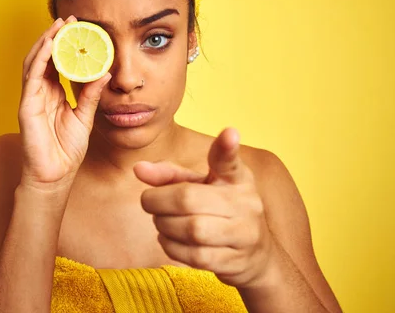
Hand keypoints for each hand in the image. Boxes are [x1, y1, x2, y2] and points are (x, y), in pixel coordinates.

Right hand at [18, 16, 111, 189]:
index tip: (78, 29)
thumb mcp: (85, 117)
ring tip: (58, 26)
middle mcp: (40, 93)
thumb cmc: (66, 150)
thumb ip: (91, 95)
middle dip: (54, 37)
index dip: (65, 45)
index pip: (57, 63)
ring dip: (45, 42)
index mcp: (53, 94)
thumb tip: (104, 73)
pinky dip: (39, 59)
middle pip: (44, 58)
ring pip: (35, 62)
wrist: (55, 176)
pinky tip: (48, 45)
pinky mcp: (27, 106)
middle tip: (69, 19)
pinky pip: (32, 77)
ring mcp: (31, 98)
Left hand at [134, 128, 276, 288]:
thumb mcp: (201, 186)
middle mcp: (245, 203)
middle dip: (158, 202)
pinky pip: (194, 255)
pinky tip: (168, 239)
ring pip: (191, 230)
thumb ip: (170, 175)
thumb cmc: (220, 211)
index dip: (227, 147)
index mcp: (236, 178)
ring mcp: (244, 233)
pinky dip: (171, 246)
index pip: (230, 161)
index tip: (229, 133)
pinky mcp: (236, 261)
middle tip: (149, 202)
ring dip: (163, 225)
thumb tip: (138, 169)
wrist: (255, 255)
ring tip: (160, 221)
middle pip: (188, 199)